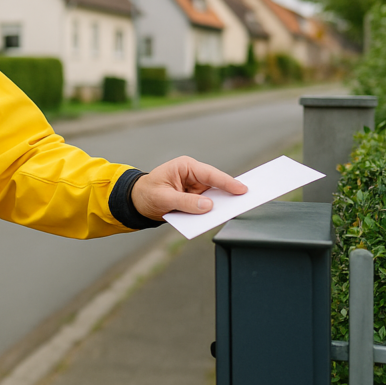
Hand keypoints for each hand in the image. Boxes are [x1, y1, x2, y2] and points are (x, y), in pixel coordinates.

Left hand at [131, 156, 246, 220]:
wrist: (137, 203)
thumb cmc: (147, 194)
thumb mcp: (163, 198)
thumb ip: (185, 202)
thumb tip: (207, 206)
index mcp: (185, 167)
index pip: (210, 174)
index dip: (227, 183)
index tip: (242, 190)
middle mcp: (193, 175)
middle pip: (217, 185)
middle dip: (230, 193)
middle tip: (247, 199)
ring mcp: (196, 187)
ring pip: (214, 197)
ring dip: (221, 204)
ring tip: (236, 210)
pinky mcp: (195, 199)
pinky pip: (207, 206)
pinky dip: (212, 212)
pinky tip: (219, 217)